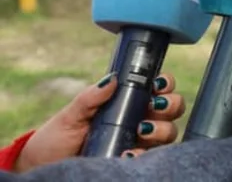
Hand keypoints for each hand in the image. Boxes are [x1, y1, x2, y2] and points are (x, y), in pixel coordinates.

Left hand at [13, 72, 186, 170]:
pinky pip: (153, 157)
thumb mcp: (71, 114)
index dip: (166, 83)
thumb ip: (90, 97)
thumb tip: (112, 79)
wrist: (45, 165)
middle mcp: (140, 119)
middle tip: (153, 106)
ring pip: (170, 132)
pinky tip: (130, 153)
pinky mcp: (133, 160)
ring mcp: (139, 141)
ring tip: (141, 131)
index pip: (160, 87)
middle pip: (173, 108)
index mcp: (129, 102)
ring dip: (162, 129)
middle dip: (170, 104)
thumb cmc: (58, 138)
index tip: (157, 84)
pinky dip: (146, 154)